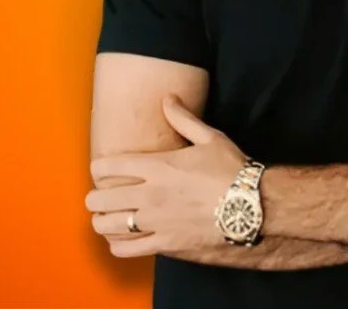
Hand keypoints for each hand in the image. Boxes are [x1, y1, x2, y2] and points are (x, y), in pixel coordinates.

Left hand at [86, 95, 245, 257]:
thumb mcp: (210, 137)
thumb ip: (184, 118)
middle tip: (102, 194)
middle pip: (100, 198)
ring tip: (107, 216)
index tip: (101, 168)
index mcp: (158, 166)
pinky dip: (117, 244)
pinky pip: (125, 250)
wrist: (251, 205)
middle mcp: (150, 195)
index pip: (109, 166)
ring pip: (107, 226)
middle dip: (96, 195)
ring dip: (102, 220)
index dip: (98, 167)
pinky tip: (122, 237)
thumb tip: (168, 98)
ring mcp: (155, 222)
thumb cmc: (231, 168)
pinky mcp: (164, 244)